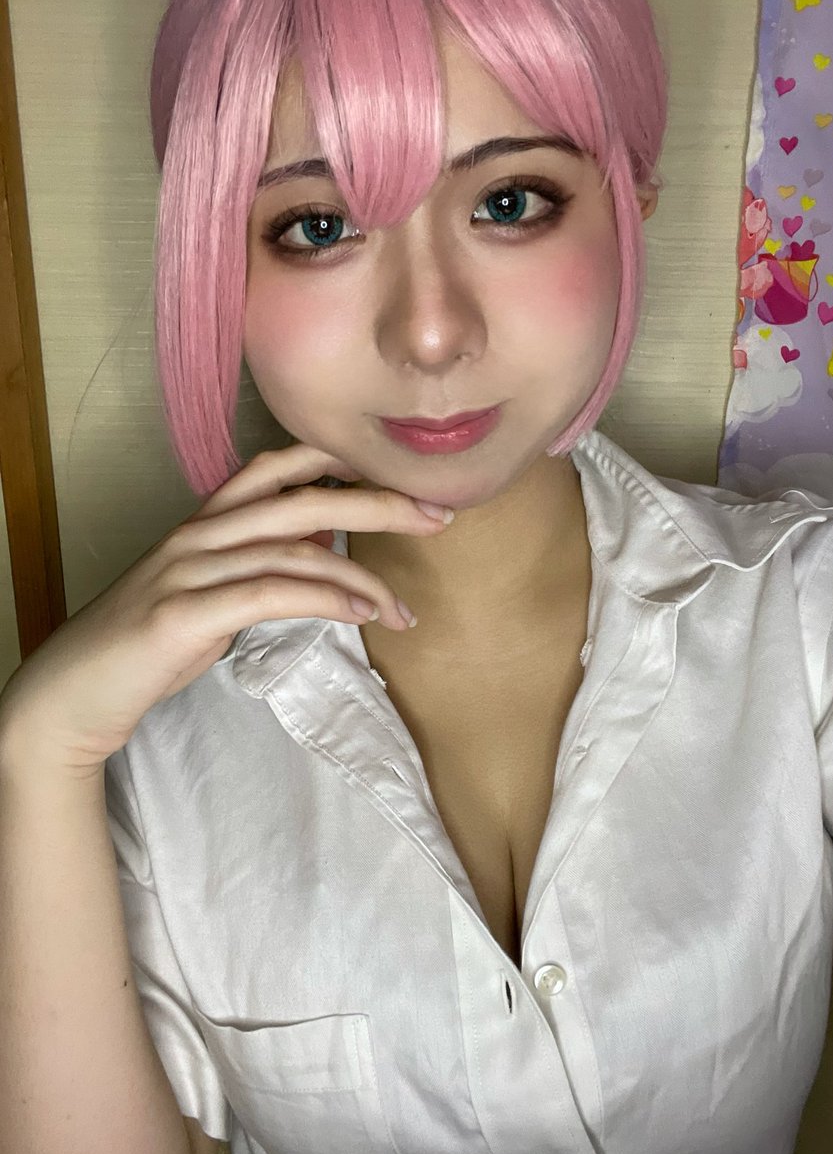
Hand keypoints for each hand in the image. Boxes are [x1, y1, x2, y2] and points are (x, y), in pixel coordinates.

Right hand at [0, 444, 452, 775]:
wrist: (72, 693)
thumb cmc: (146, 645)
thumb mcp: (207, 595)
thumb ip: (257, 566)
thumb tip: (319, 551)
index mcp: (204, 523)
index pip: (276, 467)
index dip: (338, 460)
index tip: (401, 475)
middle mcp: (198, 534)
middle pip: (304, 498)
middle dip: (379, 503)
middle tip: (439, 517)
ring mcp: (188, 569)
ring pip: (295, 547)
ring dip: (364, 575)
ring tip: (404, 609)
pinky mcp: (183, 614)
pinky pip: (271, 593)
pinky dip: (325, 599)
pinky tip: (361, 613)